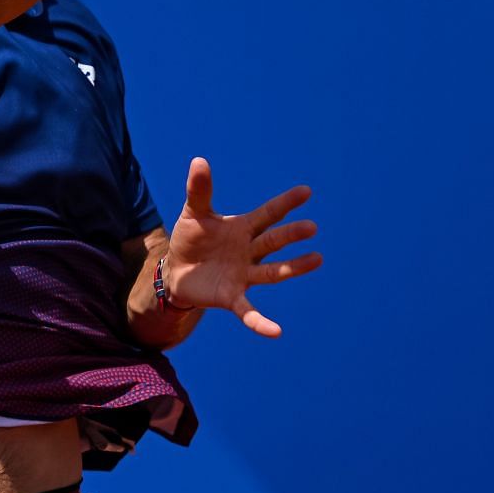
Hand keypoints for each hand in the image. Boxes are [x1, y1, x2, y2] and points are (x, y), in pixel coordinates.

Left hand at [162, 157, 321, 337]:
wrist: (176, 272)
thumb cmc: (191, 240)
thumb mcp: (193, 213)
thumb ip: (199, 191)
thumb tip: (199, 160)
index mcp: (243, 229)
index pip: (268, 214)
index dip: (285, 203)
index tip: (306, 191)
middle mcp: (249, 251)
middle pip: (274, 241)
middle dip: (291, 235)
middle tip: (310, 227)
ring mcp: (243, 275)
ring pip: (273, 272)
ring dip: (293, 268)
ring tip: (317, 259)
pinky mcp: (231, 297)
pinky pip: (248, 311)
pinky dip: (260, 322)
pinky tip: (276, 332)